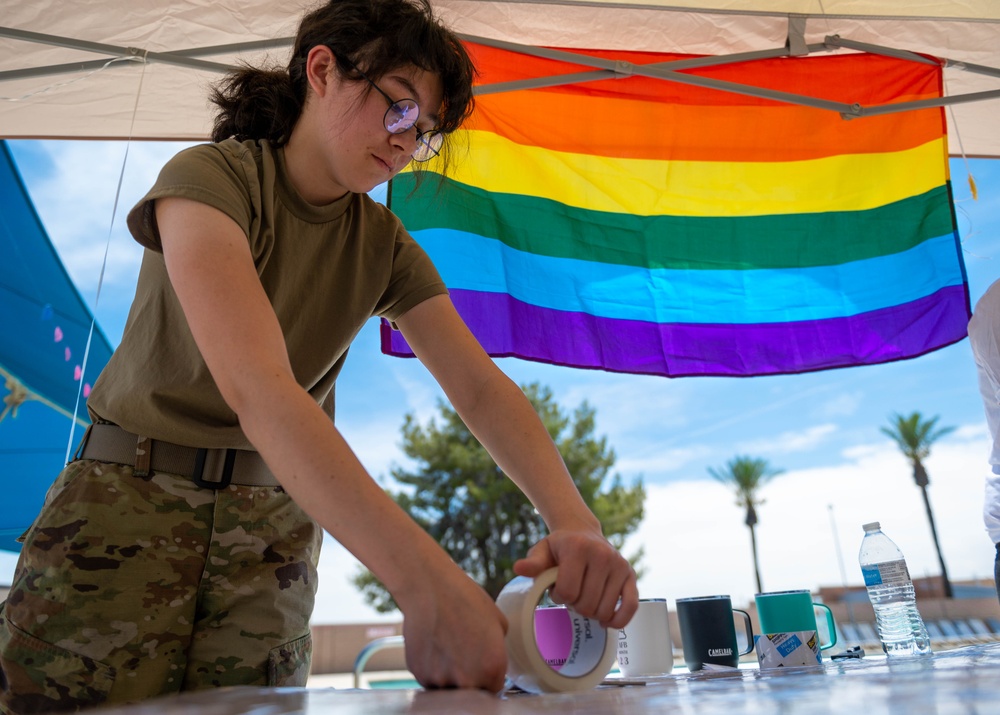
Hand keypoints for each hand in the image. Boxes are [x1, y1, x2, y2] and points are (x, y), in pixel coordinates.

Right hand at [398, 565, 509, 691]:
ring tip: (447, 644)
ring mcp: (441, 679)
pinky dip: (432, 668)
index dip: (488, 676)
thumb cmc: (465, 598)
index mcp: (492, 668)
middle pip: (471, 692)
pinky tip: (434, 644)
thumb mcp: (498, 621)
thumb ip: (499, 648)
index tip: (482, 665)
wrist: (429, 587)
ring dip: (449, 674)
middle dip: (470, 678)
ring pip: (448, 687)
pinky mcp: (420, 674)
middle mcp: (467, 680)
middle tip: (463, 652)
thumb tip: (493, 657)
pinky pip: (430, 679)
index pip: (494, 689)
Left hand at [513, 528, 637, 628]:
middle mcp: (602, 554)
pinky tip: (606, 622)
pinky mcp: (631, 574)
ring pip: (605, 610)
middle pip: (586, 604)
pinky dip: (619, 620)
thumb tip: (520, 568)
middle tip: (571, 593)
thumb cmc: (559, 547)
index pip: (568, 592)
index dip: (558, 597)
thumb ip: (533, 563)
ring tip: (584, 596)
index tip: (556, 589)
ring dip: (591, 611)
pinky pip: (631, 606)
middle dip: (574, 605)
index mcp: (578, 548)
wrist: (581, 532)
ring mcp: (619, 565)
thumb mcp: (542, 551)